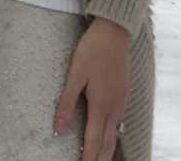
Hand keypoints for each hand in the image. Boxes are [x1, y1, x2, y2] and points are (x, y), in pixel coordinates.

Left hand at [54, 18, 129, 160]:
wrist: (114, 32)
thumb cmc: (92, 51)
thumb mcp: (75, 74)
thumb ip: (66, 103)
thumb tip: (57, 130)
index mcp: (100, 105)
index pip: (94, 142)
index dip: (87, 158)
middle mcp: (114, 108)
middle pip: (107, 144)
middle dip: (99, 159)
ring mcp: (121, 102)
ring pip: (115, 135)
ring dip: (107, 152)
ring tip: (100, 160)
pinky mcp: (123, 94)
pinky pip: (119, 123)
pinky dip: (113, 137)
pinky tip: (109, 138)